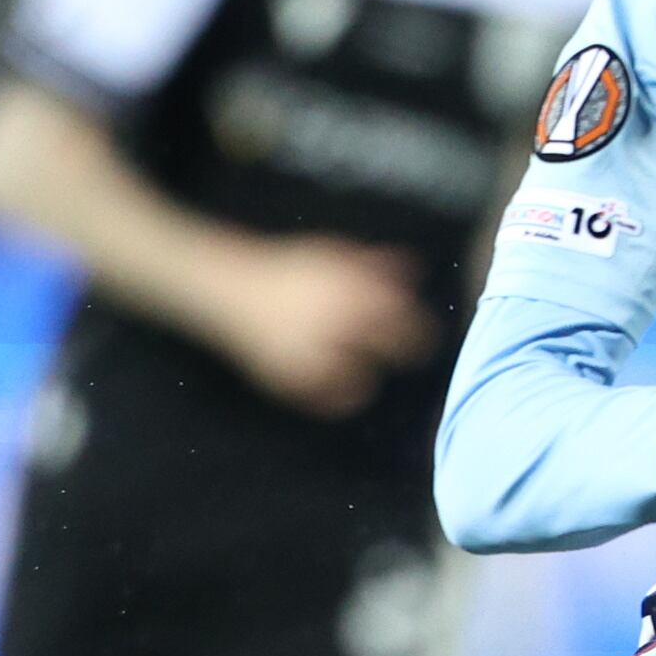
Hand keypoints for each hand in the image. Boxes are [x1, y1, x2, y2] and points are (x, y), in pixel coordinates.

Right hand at [209, 236, 434, 415]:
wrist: (231, 291)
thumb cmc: (288, 271)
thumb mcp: (330, 255)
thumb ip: (372, 265)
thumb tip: (415, 270)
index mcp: (347, 293)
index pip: (399, 316)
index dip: (418, 328)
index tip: (424, 335)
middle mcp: (334, 325)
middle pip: (386, 346)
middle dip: (402, 351)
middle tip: (406, 355)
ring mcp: (312, 356)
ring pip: (361, 379)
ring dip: (368, 373)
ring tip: (366, 370)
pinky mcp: (291, 380)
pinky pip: (329, 400)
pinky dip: (341, 397)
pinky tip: (346, 388)